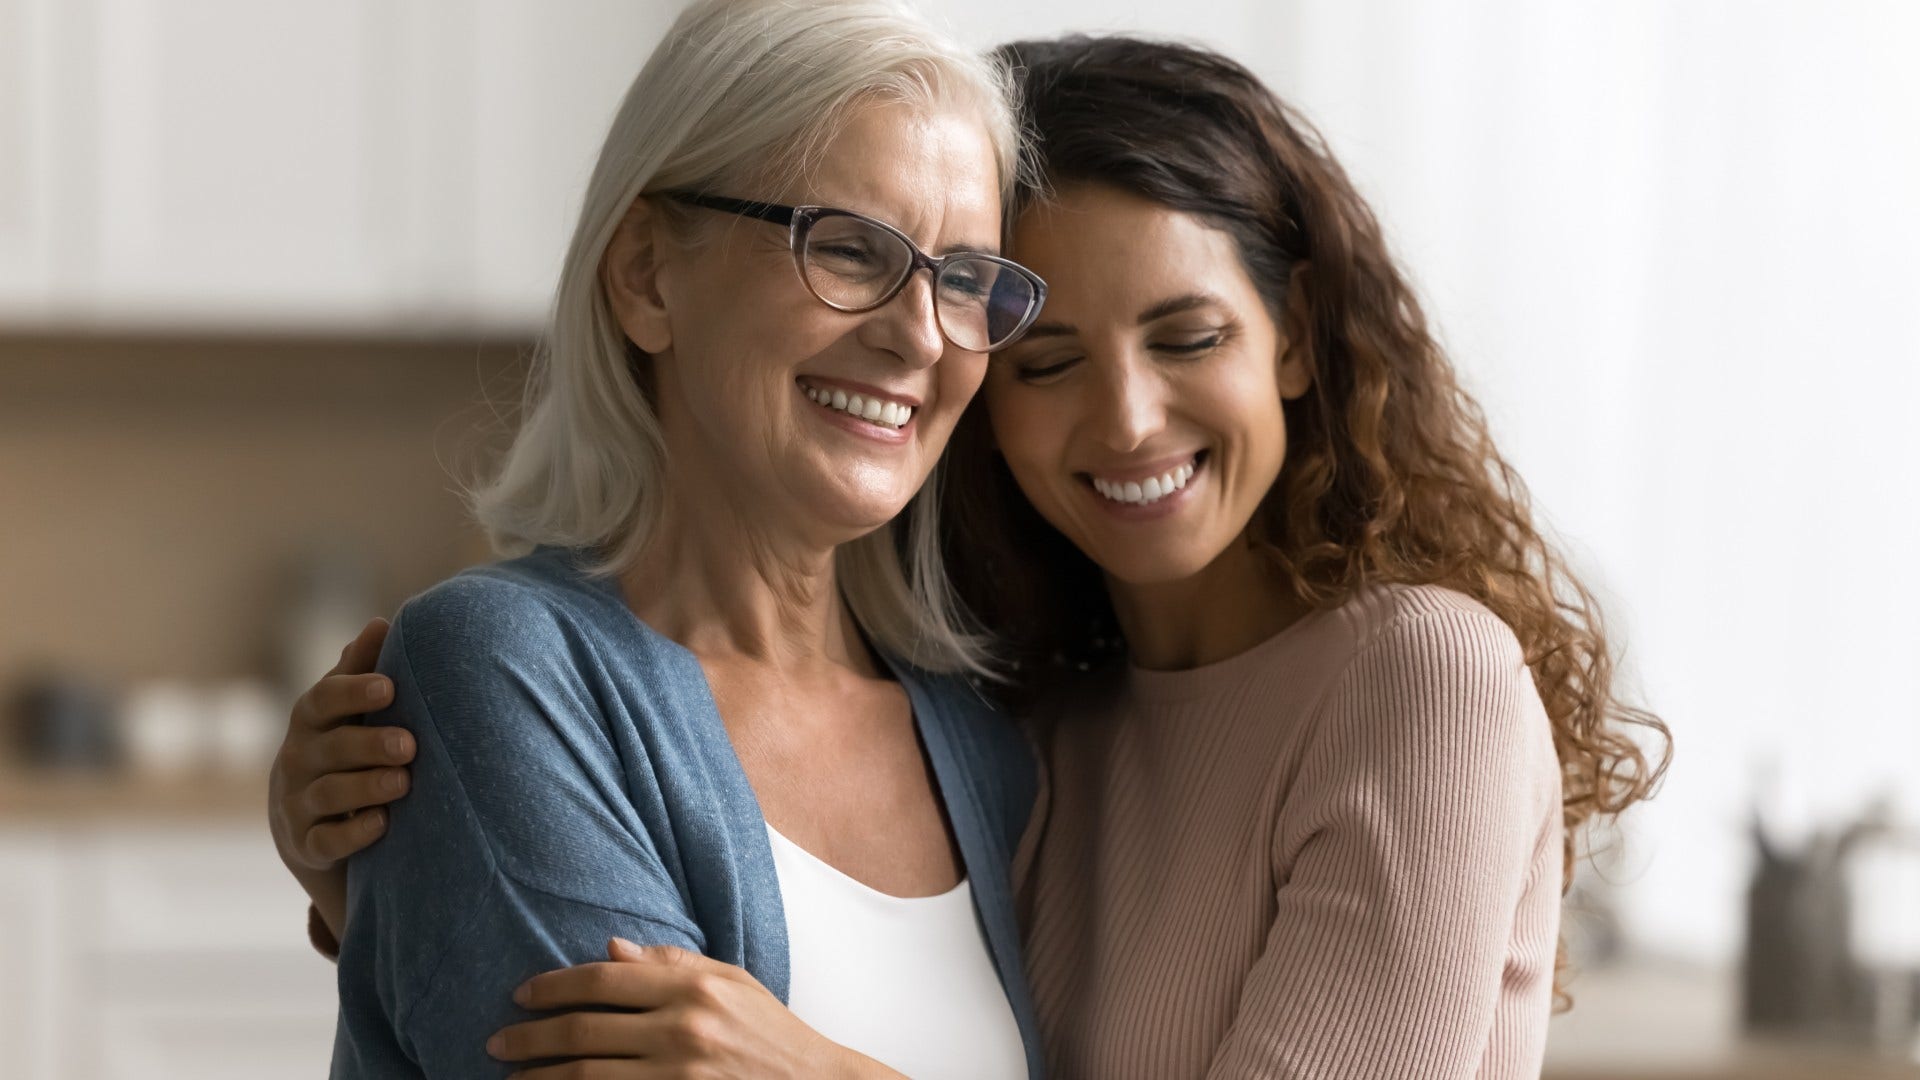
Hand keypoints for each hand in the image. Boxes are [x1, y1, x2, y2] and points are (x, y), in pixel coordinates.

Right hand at [267, 617, 414, 938]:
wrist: (307, 827)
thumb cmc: (341, 750)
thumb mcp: (346, 712)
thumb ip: (361, 671)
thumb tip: (381, 623)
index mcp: (312, 720)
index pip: (322, 700)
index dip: (353, 691)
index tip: (389, 687)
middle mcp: (299, 759)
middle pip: (330, 748)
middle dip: (370, 744)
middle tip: (409, 744)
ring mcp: (298, 804)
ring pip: (329, 794)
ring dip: (366, 787)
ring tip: (403, 783)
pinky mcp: (307, 845)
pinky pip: (326, 841)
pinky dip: (353, 834)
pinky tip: (382, 824)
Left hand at [488, 938, 904, 1078]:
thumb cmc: (770, 1031)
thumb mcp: (730, 981)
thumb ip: (671, 963)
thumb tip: (609, 950)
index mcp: (693, 987)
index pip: (603, 980)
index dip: (554, 986)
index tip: (522, 995)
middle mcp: (684, 1029)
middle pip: (584, 1031)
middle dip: (531, 1037)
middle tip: (497, 1041)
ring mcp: (680, 1075)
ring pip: (587, 1077)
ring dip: (540, 1078)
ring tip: (512, 1077)